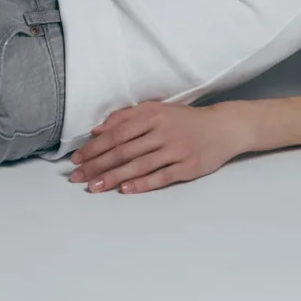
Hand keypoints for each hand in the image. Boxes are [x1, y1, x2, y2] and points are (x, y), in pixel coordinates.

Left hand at [69, 100, 245, 194]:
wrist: (223, 127)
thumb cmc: (184, 120)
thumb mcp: (157, 110)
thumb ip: (127, 117)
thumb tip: (97, 130)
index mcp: (153, 115)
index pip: (117, 132)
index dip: (96, 146)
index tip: (77, 159)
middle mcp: (163, 130)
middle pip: (125, 150)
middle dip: (98, 164)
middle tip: (78, 177)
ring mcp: (176, 149)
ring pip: (139, 164)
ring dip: (114, 177)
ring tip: (95, 187)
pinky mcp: (189, 166)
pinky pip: (162, 176)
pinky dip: (142, 183)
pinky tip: (125, 190)